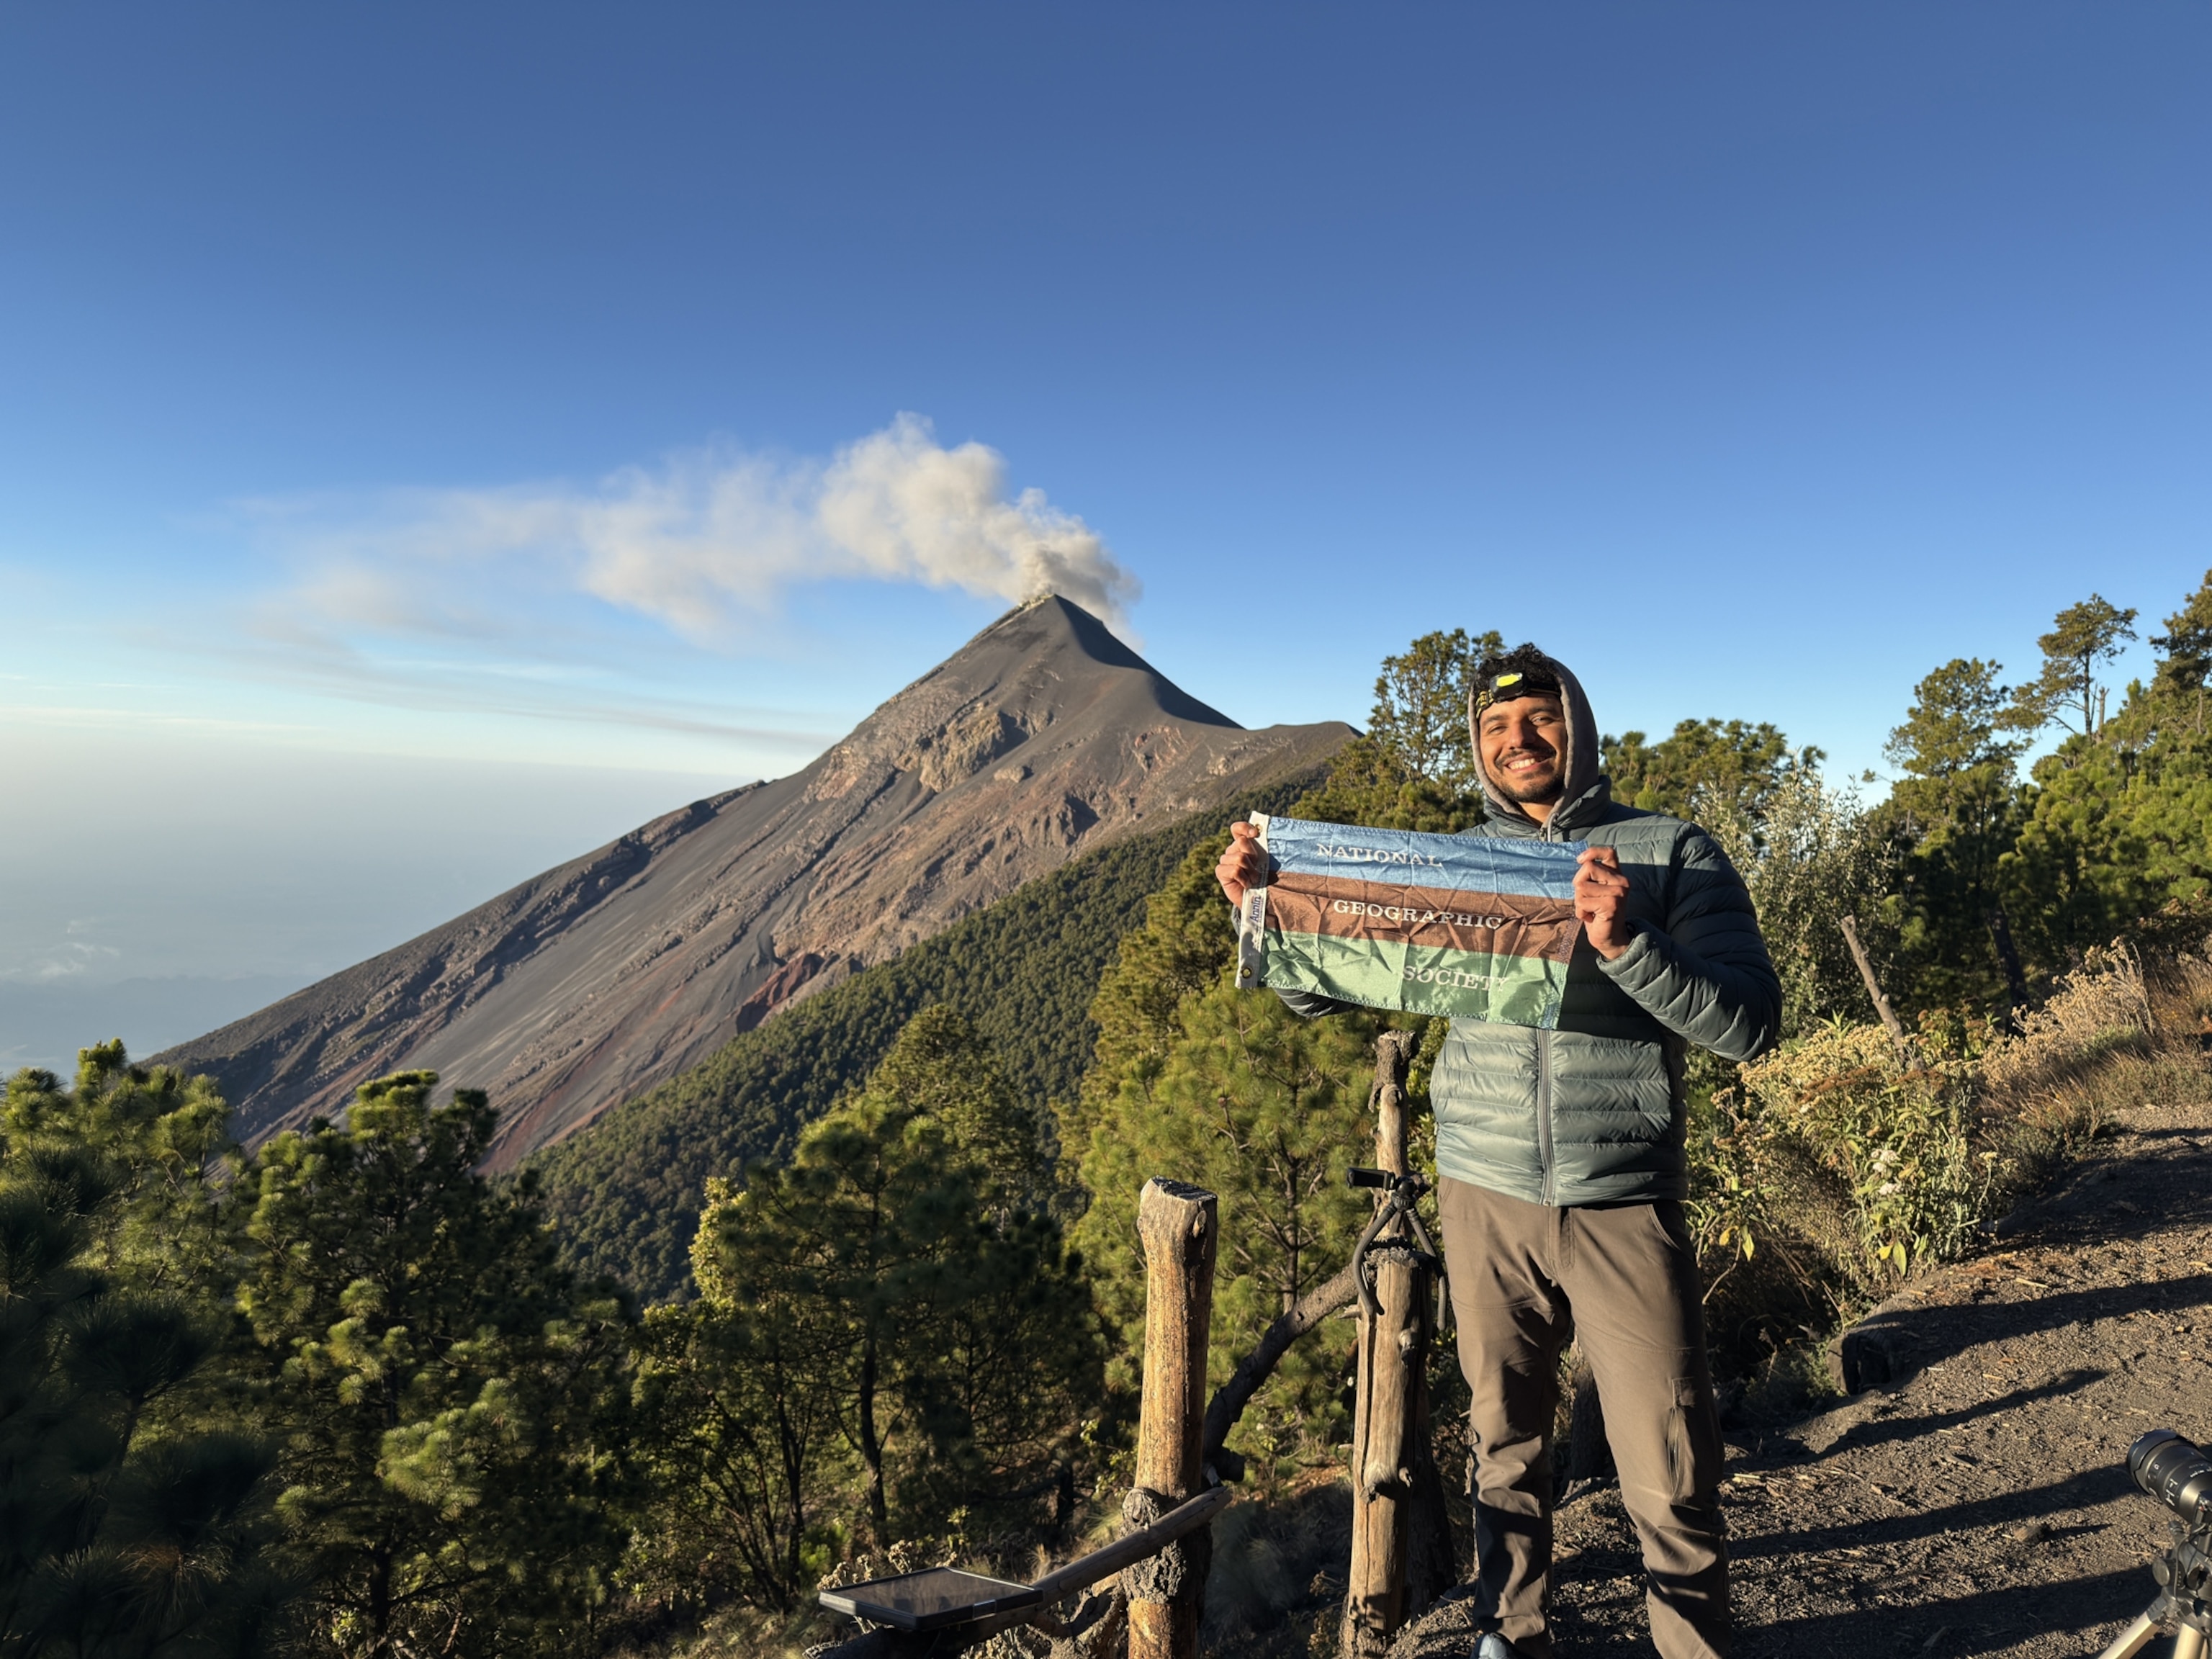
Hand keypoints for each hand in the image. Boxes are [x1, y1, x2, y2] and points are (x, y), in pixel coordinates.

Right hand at [1214, 822, 1268, 906]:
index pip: (1237, 829)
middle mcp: (1232, 850)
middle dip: (1254, 855)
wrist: (1259, 900)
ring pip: (1239, 857)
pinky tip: (1246, 885)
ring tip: (1253, 880)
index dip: (1244, 828)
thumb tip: (1265, 835)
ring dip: (1251, 871)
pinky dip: (1244, 879)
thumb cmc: (1266, 880)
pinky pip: (1235, 869)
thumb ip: (1266, 849)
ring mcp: (1225, 860)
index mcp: (1243, 844)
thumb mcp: (1268, 863)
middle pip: (1242, 841)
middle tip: (1257, 868)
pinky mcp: (1220, 871)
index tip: (1255, 834)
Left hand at [1574, 845, 1634, 960]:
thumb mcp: (1595, 890)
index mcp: (1617, 874)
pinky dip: (1581, 912)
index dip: (1592, 852)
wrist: (1610, 937)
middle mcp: (1621, 881)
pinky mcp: (1611, 904)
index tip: (1580, 860)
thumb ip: (1591, 876)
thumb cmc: (1598, 913)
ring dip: (1579, 901)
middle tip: (1586, 899)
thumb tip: (1580, 860)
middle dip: (1578, 883)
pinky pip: (1582, 902)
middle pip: (1588, 867)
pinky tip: (1591, 917)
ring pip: (1581, 886)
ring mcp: (1618, 892)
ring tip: (1590, 910)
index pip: (1608, 852)